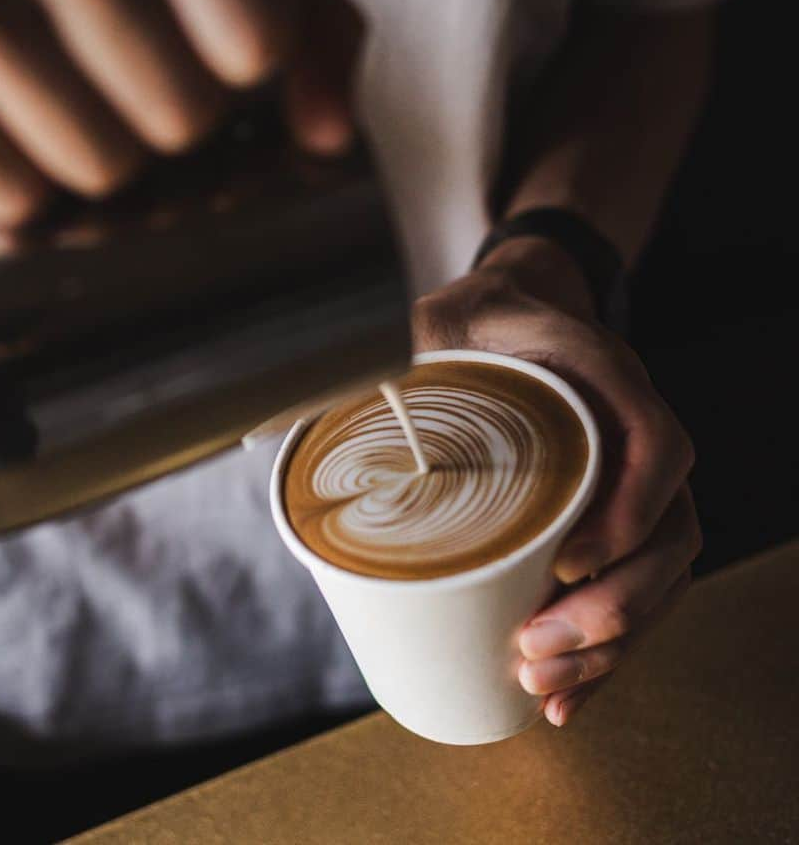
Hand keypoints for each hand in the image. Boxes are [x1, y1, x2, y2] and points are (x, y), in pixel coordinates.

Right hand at [0, 0, 359, 225]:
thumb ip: (308, 18)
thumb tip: (331, 137)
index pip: (257, 31)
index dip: (243, 65)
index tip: (209, 45)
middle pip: (182, 110)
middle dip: (171, 118)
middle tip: (126, 75)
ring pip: (101, 163)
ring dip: (102, 158)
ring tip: (66, 98)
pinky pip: (13, 193)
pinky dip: (26, 186)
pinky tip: (3, 124)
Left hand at [413, 236, 699, 725]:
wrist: (508, 314)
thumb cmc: (473, 321)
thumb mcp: (439, 317)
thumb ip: (408, 346)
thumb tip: (339, 403)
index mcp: (603, 375)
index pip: (655, 444)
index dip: (629, 511)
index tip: (567, 562)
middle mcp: (633, 432)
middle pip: (670, 532)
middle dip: (615, 606)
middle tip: (538, 646)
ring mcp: (631, 481)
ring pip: (660, 576)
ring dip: (611, 644)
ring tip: (541, 683)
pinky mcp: (611, 520)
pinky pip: (633, 589)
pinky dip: (605, 650)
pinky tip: (562, 694)